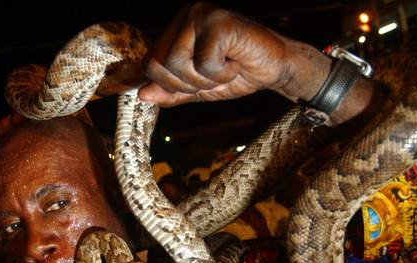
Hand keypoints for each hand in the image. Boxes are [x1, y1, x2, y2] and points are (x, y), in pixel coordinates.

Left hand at [139, 2, 328, 106]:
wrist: (275, 67)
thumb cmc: (236, 72)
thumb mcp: (196, 87)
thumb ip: (169, 91)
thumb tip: (141, 94)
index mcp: (176, 27)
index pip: (148, 63)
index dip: (168, 84)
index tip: (196, 82)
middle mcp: (186, 14)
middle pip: (158, 65)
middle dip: (186, 84)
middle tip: (212, 76)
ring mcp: (203, 14)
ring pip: (178, 64)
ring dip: (204, 80)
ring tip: (223, 69)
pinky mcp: (221, 22)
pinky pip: (204, 63)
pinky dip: (222, 74)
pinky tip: (235, 62)